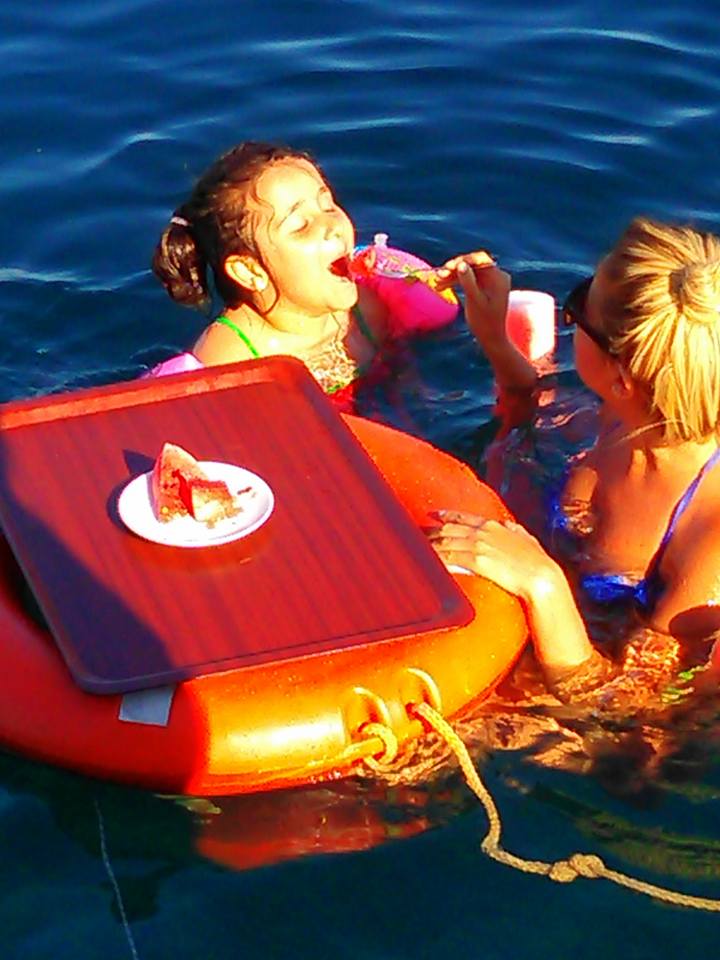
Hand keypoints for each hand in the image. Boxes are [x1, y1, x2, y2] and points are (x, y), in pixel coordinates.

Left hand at [428, 509, 560, 603]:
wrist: (542, 577)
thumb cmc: (538, 562)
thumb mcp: (528, 540)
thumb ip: (516, 532)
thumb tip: (511, 525)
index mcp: (493, 526)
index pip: (464, 517)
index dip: (446, 515)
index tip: (434, 515)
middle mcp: (483, 532)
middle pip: (449, 529)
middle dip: (431, 532)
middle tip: (416, 535)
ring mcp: (479, 546)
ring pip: (446, 543)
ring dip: (430, 545)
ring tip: (416, 549)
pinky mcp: (477, 562)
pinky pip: (450, 558)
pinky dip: (437, 558)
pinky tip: (428, 561)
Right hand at [436, 254, 510, 349]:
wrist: (491, 338)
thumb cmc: (485, 322)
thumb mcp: (475, 301)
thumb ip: (468, 282)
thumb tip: (461, 264)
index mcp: (499, 277)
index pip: (480, 261)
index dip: (464, 260)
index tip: (448, 266)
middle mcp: (496, 276)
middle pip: (473, 265)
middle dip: (455, 269)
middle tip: (440, 274)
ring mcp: (489, 281)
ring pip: (468, 272)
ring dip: (452, 275)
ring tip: (437, 281)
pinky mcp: (482, 287)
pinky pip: (468, 280)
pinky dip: (456, 282)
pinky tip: (441, 285)